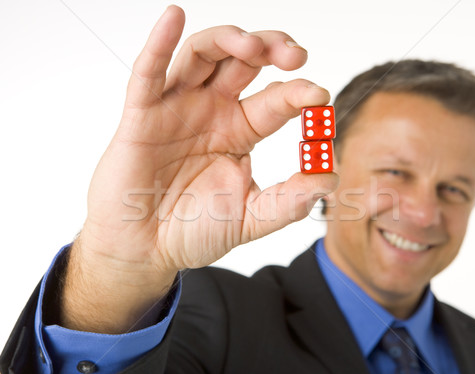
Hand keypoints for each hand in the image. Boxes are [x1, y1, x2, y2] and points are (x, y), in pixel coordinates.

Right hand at [62, 6, 337, 331]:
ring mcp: (177, 108)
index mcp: (240, 131)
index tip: (319, 97)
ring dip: (228, 40)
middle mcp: (212, 111)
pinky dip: (159, 42)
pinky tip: (174, 17)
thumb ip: (290, 200)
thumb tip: (331, 177)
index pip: (276, 99)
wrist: (145, 249)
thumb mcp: (251, 218)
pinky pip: (148, 73)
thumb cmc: (192, 230)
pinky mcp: (143, 115)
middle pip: (244, 61)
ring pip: (203, 54)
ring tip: (253, 46)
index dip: (299, 93)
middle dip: (272, 48)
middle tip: (296, 54)